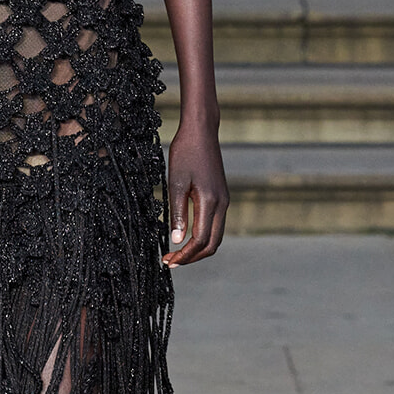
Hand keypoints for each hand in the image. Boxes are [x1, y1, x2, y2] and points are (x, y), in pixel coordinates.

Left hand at [163, 124, 227, 265]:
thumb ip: (177, 213)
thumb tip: (176, 241)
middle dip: (193, 257)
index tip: (169, 261)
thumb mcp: (175, 182)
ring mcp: (224, 200)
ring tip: (177, 253)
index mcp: (210, 202)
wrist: (201, 131)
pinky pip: (216, 224)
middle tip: (171, 262)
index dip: (185, 255)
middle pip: (212, 244)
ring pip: (216, 236)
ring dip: (198, 248)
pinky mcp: (222, 196)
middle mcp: (222, 204)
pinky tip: (186, 236)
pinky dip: (203, 236)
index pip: (200, 241)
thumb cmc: (185, 153)